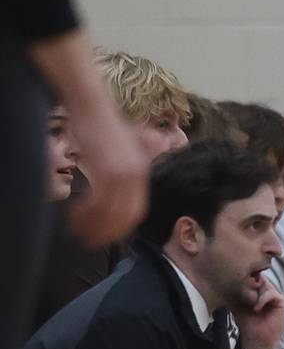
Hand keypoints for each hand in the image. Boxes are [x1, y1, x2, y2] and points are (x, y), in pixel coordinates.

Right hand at [66, 106, 147, 248]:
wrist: (94, 106)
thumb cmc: (102, 128)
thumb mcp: (122, 152)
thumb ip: (127, 170)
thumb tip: (122, 191)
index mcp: (143, 173)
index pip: (136, 211)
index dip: (121, 228)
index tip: (108, 238)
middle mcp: (137, 176)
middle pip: (125, 216)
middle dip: (108, 233)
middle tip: (91, 242)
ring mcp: (124, 174)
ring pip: (110, 212)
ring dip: (92, 224)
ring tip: (77, 230)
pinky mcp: (108, 171)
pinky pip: (98, 201)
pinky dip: (86, 212)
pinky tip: (75, 214)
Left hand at [233, 282, 283, 348]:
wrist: (256, 338)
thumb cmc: (247, 323)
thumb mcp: (237, 304)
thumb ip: (236, 291)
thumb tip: (228, 280)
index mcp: (258, 291)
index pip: (253, 277)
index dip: (245, 278)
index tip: (237, 283)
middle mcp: (267, 291)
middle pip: (259, 278)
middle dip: (250, 284)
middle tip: (243, 293)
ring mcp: (275, 296)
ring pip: (265, 285)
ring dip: (255, 294)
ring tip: (250, 306)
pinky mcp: (281, 301)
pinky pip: (272, 293)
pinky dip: (262, 299)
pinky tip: (256, 309)